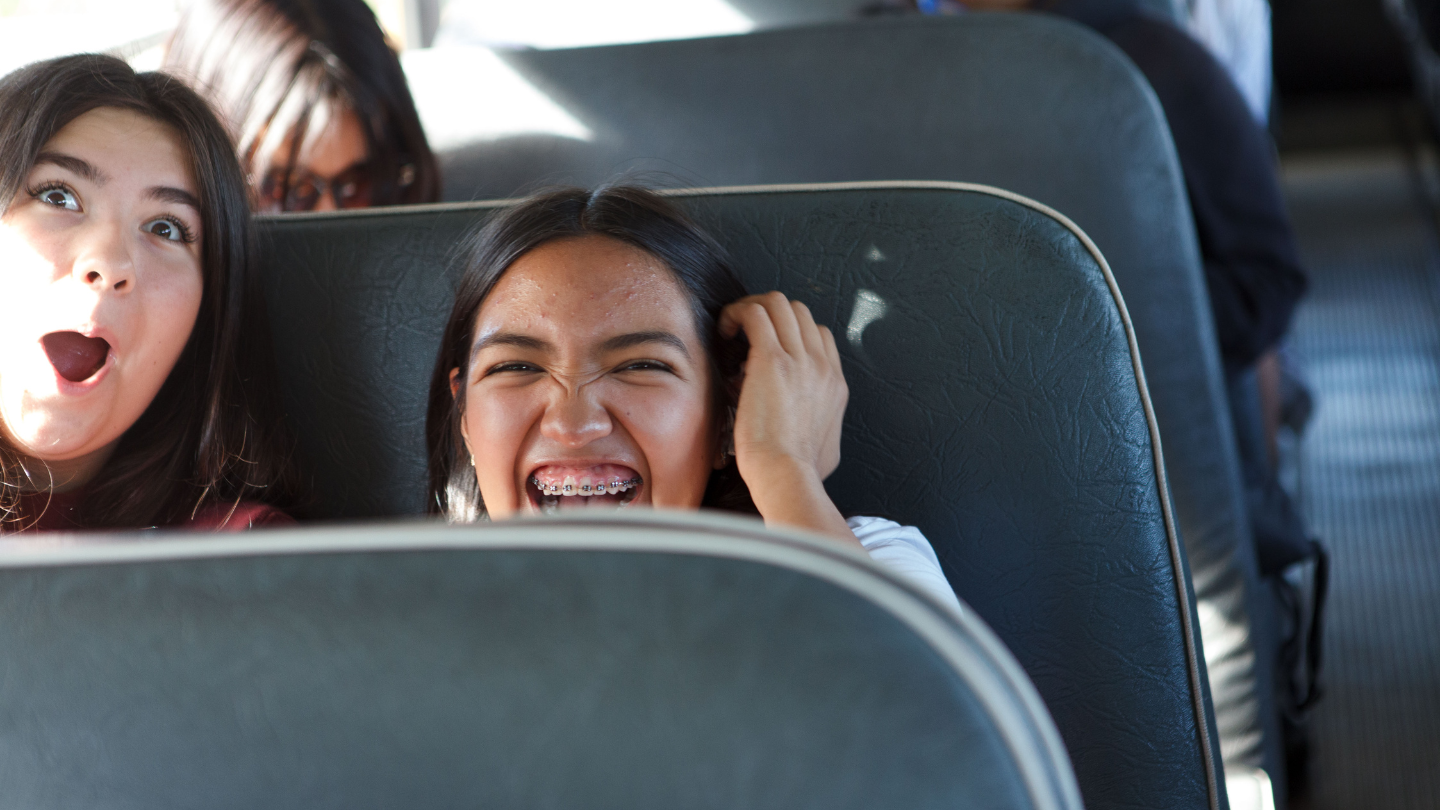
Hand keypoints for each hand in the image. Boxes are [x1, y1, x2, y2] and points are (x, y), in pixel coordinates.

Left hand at [718, 292, 855, 546]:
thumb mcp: (828, 446)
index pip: (818, 334)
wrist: (786, 477)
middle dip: (768, 312)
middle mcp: (820, 365)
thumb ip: (822, 427)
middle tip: (744, 331)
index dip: (789, 333)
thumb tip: (813, 429)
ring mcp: (800, 359)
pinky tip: (724, 332)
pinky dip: (736, 314)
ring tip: (732, 328)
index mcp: (834, 384)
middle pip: (799, 311)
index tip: (765, 347)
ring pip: (778, 302)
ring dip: (751, 308)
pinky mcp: (772, 360)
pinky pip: (755, 313)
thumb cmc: (799, 472)